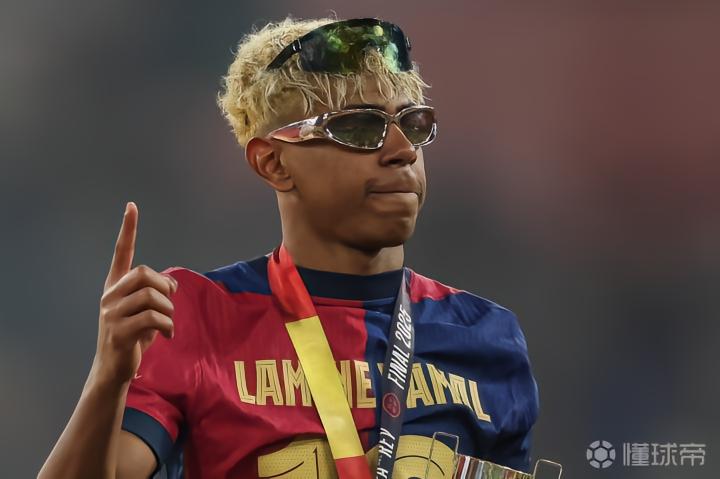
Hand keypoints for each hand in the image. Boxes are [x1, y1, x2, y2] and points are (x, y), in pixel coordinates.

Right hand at [91, 202, 177, 385]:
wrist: (114, 369)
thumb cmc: (133, 336)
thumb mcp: (145, 310)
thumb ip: (155, 292)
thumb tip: (172, 284)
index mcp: (115, 286)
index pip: (122, 252)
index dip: (128, 229)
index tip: (131, 206)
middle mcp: (110, 295)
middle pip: (145, 273)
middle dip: (164, 287)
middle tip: (169, 303)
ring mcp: (111, 313)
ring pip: (151, 296)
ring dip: (168, 311)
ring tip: (167, 323)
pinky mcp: (119, 331)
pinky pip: (153, 318)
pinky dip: (167, 327)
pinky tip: (166, 336)